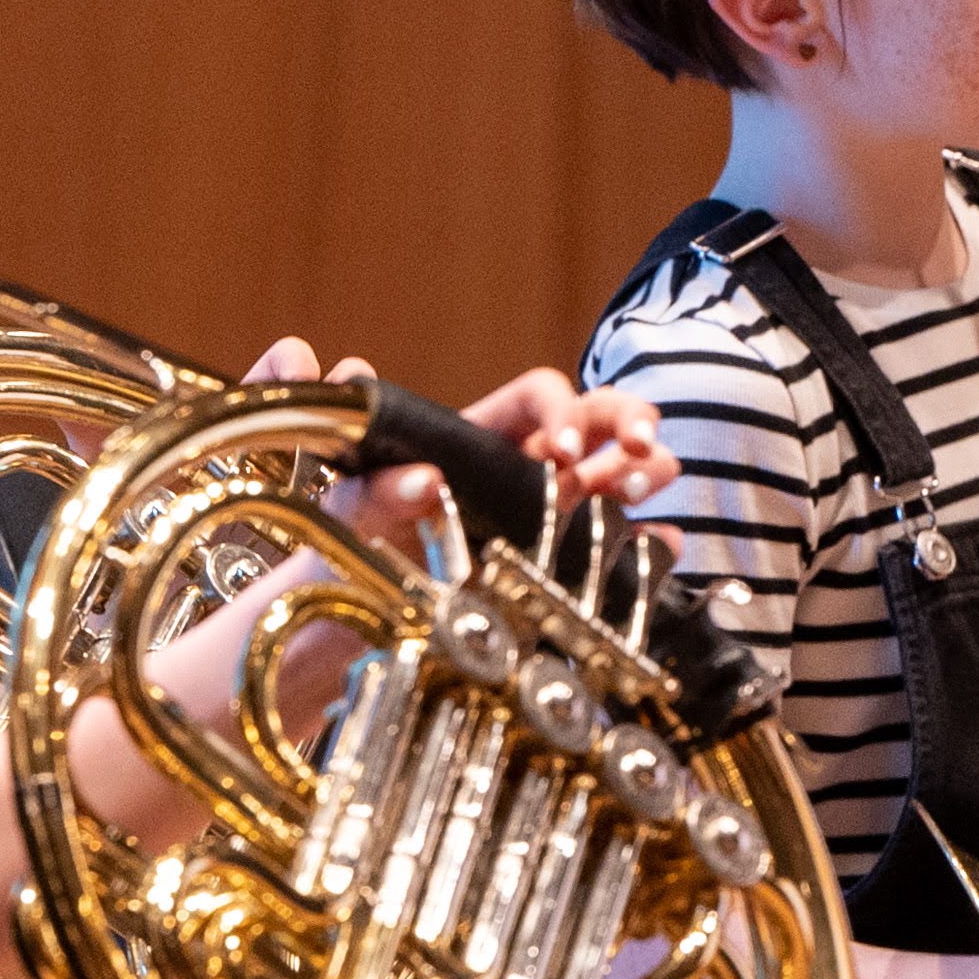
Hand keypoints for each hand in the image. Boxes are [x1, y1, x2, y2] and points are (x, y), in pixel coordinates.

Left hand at [235, 340, 681, 552]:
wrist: (342, 620)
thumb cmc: (338, 537)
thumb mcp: (327, 475)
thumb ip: (315, 412)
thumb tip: (322, 358)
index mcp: (480, 436)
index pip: (539, 397)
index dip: (561, 410)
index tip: (557, 450)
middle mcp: (523, 472)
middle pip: (597, 424)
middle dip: (626, 425)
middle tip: (633, 453)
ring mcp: (548, 522)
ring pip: (617, 477)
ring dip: (643, 472)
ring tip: (642, 485)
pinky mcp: (558, 573)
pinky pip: (617, 550)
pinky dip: (650, 545)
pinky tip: (663, 544)